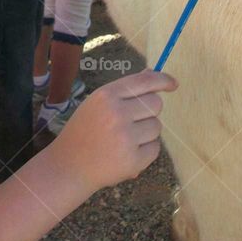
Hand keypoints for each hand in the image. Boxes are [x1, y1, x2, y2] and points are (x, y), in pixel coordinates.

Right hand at [52, 69, 177, 191]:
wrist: (69, 166)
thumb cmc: (85, 131)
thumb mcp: (98, 103)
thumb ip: (125, 90)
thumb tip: (152, 73)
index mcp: (106, 96)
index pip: (144, 82)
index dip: (162, 80)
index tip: (173, 84)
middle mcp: (117, 114)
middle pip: (155, 104)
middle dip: (149, 111)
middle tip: (132, 121)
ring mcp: (126, 138)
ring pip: (157, 126)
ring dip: (146, 132)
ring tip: (123, 140)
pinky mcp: (133, 160)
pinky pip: (155, 148)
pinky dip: (145, 151)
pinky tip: (125, 154)